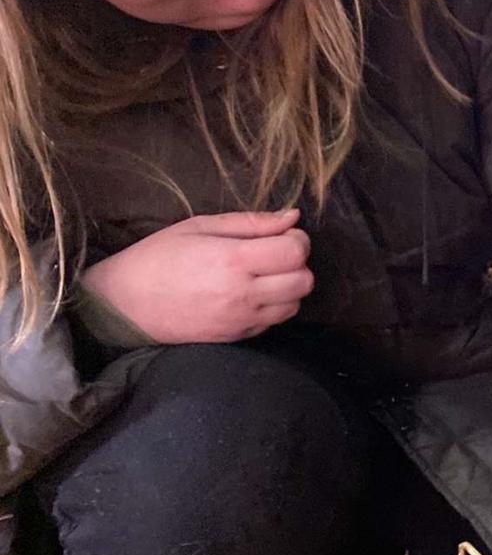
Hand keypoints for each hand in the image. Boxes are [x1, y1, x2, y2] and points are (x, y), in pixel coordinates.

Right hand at [80, 210, 313, 344]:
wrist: (125, 304)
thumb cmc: (159, 257)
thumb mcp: (200, 226)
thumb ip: (251, 222)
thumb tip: (292, 217)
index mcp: (233, 260)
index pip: (295, 252)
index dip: (297, 240)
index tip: (282, 234)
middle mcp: (243, 294)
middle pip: (304, 281)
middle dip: (297, 263)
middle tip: (275, 253)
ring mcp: (241, 320)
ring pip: (295, 305)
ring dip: (289, 287)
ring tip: (264, 275)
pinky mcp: (236, 337)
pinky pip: (275, 321)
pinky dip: (274, 306)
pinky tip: (252, 293)